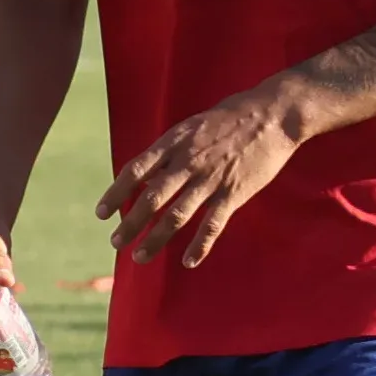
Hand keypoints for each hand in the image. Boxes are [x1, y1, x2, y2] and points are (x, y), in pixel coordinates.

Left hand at [96, 90, 308, 266]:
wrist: (273, 114)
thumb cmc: (232, 116)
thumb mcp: (192, 125)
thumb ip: (170, 148)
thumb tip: (147, 171)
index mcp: (175, 142)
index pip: (135, 171)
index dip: (117, 193)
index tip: (102, 213)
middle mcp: (188, 162)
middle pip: (151, 198)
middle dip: (130, 224)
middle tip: (115, 242)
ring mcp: (211, 179)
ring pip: (176, 215)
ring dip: (155, 238)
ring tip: (139, 256)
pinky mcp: (234, 193)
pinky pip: (213, 224)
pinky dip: (200, 244)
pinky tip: (189, 261)